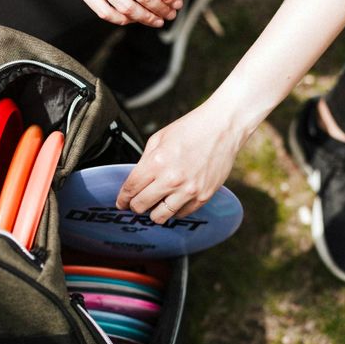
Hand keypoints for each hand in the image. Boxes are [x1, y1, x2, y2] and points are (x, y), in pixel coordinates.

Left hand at [116, 99, 253, 222]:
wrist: (223, 127)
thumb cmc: (192, 128)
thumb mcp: (159, 138)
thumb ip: (146, 161)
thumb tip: (136, 180)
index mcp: (157, 162)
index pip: (131, 189)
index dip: (122, 198)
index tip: (121, 203)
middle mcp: (171, 179)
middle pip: (142, 206)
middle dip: (135, 206)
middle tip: (136, 205)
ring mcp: (189, 190)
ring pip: (161, 216)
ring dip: (154, 213)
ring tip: (154, 208)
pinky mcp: (203, 196)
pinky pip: (182, 214)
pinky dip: (174, 211)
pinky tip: (173, 203)